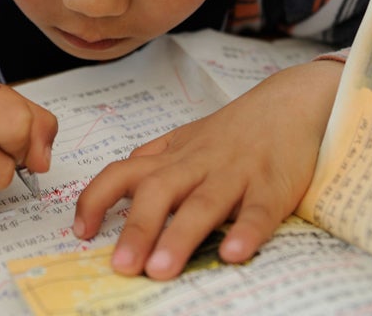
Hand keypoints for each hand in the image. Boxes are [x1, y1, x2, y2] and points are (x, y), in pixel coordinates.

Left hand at [72, 59, 341, 279]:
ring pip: (204, 203)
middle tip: (121, 265)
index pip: (123, 172)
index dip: (97, 198)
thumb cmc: (234, 130)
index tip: (81, 231)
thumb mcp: (187, 139)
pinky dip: (246, 231)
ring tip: (161, 269)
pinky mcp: (273, 186)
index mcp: (173, 156)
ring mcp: (235, 174)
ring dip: (181, 236)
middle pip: (159, 191)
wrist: (291, 103)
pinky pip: (258, 210)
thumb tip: (117, 180)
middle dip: (137, 228)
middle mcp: (198, 164)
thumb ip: (154, 158)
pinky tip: (232, 254)